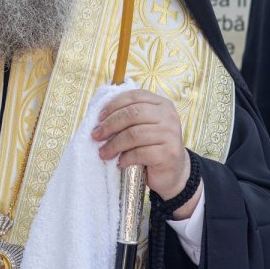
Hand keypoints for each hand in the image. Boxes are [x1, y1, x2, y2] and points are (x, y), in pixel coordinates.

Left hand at [92, 89, 199, 217]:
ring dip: (114, 144)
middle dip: (110, 124)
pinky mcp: (169, 153)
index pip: (134, 96)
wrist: (174, 172)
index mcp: (162, 104)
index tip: (99, 118)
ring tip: (103, 153)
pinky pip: (140, 153)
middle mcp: (169, 116)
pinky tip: (120, 162)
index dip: (113, 105)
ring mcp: (171, 134)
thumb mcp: (142, 126)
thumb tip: (99, 117)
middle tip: (96, 135)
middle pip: (132, 113)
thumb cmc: (152, 146)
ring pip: (134, 134)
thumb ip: (128, 116)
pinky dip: (126, 158)